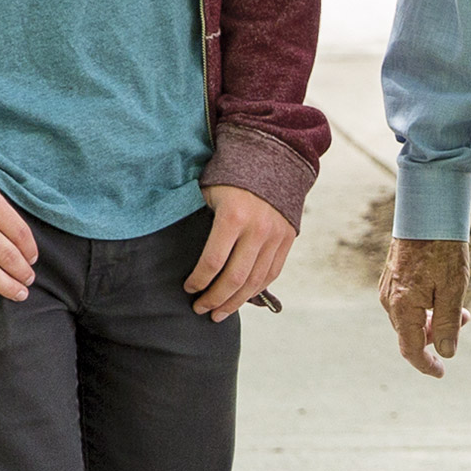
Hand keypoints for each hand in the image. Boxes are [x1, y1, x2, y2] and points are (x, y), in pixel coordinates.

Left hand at [186, 184, 294, 319]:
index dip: (198, 281)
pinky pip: (272, 273)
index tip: (188, 289)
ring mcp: (276, 236)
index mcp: (233, 217)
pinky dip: (257, 289)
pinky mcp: (287, 239)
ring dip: (236, 301)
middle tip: (201, 309)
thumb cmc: (232, 174)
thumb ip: (201, 220)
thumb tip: (183, 250)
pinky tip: (242, 298)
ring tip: (219, 313)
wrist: (273, 157)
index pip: (212, 262)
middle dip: (215, 299)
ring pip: (255, 281)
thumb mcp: (209, 190)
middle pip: (235, 278)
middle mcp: (258, 229)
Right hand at [379, 237, 468, 376]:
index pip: (411, 350)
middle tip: (464, 319)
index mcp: (402, 308)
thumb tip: (446, 352)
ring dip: (433, 319)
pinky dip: (425, 306)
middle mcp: (389, 300)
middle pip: (411, 334)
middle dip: (437, 336)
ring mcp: (388, 288)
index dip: (427, 365)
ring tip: (458, 304)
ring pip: (410, 318)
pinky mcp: (391, 276)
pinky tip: (441, 292)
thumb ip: (448, 324)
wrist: (426, 211)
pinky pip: (406, 303)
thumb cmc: (442, 248)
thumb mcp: (453, 289)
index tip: (441, 373)